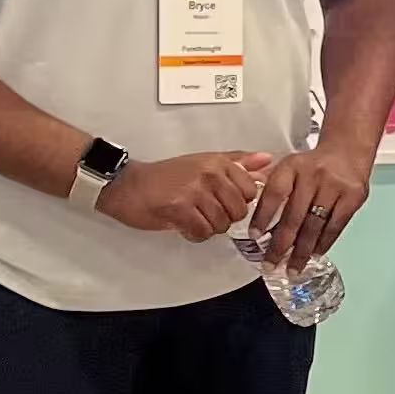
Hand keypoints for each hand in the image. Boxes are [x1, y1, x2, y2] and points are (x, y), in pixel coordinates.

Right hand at [97, 149, 272, 239]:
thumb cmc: (164, 176)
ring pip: (221, 224)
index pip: (251, 191)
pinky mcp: (180, 208)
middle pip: (238, 211)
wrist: (128, 185)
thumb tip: (266, 159)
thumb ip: (237, 162)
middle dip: (223, 218)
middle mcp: (210, 173)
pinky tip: (182, 224)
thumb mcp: (203, 162)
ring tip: (191, 216)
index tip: (221, 201)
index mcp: (218, 162)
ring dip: (206, 227)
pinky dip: (193, 234)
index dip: (237, 203)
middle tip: (202, 211)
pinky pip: (202, 232)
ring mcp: (195, 190)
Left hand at [249, 137, 373, 271]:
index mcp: (292, 166)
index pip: (274, 194)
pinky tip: (314, 254)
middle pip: (294, 216)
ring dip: (302, 251)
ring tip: (292, 269)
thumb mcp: (289, 165)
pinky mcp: (353, 196)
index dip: (263, 216)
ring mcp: (335, 186)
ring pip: (314, 226)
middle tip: (270, 265)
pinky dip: (323, 243)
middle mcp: (313, 175)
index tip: (255, 236)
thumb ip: (269, 186)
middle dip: (280, 245)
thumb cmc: (313, 164)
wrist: (348, 150)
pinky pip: (335, 226)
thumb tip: (251, 215)